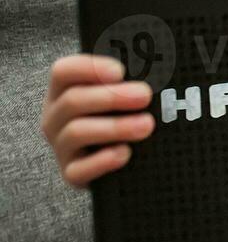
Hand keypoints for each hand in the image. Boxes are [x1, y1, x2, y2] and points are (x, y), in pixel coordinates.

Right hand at [39, 55, 154, 187]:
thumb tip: (157, 70)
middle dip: (112, 97)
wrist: (124, 159)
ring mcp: (62, 147)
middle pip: (73, 100)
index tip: (121, 71)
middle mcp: (56, 117)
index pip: (64, 71)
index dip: (89, 68)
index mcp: (64, 91)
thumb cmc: (124, 114)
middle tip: (145, 96)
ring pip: (77, 132)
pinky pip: (79, 170)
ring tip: (146, 125)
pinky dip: (102, 161)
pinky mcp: (72, 173)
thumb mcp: (123, 94)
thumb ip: (131, 81)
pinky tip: (125, 153)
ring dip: (115, 126)